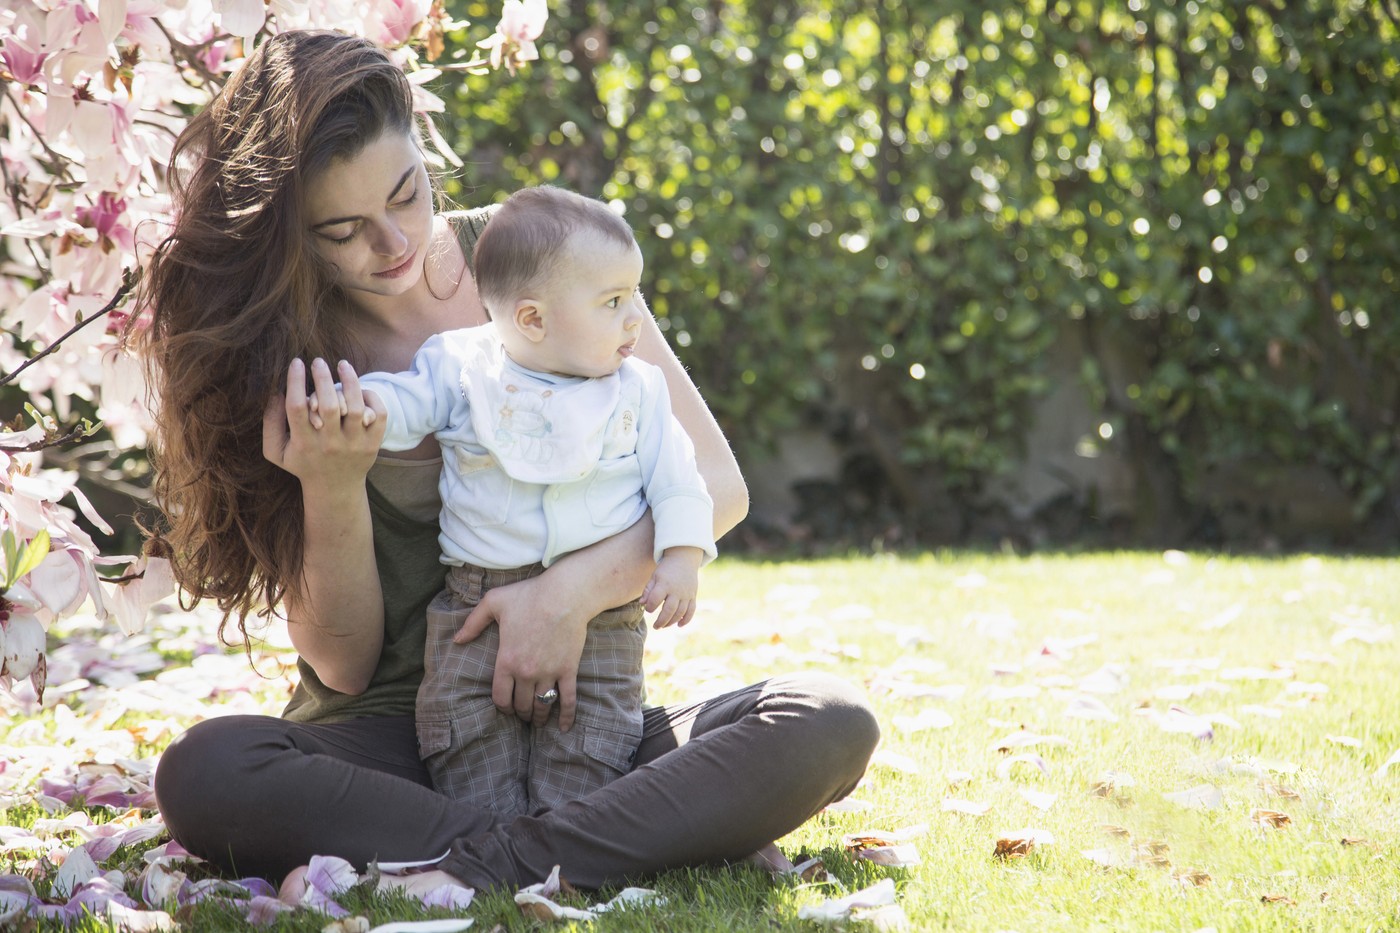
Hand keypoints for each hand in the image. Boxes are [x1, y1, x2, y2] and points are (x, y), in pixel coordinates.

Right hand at [263, 358, 386, 485]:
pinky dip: (371, 397)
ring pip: (355, 408)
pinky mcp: (372, 444)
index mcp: (303, 443)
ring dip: (349, 381)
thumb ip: (270, 422)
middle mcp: (329, 444)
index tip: (296, 363)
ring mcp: (353, 444)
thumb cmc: (302, 463)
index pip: (297, 407)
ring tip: (342, 365)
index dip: (295, 381)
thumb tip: (274, 391)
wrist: (334, 489)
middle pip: (328, 405)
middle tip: (318, 361)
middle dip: (322, 378)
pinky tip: (360, 388)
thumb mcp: (276, 450)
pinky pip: (377, 415)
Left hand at [453, 573, 588, 730]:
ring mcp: (548, 673)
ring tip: (537, 720)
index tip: (505, 707)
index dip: (501, 706)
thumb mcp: (493, 602)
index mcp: (506, 660)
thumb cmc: (528, 595)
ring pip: (541, 706)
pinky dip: (566, 716)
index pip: (500, 697)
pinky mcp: (567, 670)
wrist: (565, 594)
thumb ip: (473, 622)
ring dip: (538, 717)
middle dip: (520, 713)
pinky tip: (563, 728)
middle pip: (520, 705)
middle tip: (521, 714)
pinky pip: (567, 699)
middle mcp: (526, 672)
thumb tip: (457, 640)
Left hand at [641, 547, 702, 628]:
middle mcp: (676, 590)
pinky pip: (691, 610)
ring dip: (672, 622)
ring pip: (680, 613)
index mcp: (664, 584)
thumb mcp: (655, 576)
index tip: (648, 609)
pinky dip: (686, 619)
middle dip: (661, 621)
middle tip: (655, 627)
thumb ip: (648, 590)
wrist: (684, 559)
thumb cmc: (666, 569)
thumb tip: (642, 604)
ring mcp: (686, 594)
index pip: (655, 599)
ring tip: (664, 625)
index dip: (650, 607)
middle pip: (669, 610)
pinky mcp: (693, 596)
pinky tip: (679, 625)